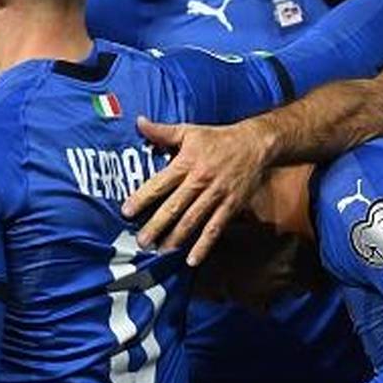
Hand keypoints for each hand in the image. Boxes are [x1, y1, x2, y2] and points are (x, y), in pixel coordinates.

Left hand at [122, 117, 273, 265]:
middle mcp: (200, 181)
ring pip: (193, 221)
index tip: (126, 211)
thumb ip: (162, 131)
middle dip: (156, 225)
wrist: (256, 144)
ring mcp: (216, 195)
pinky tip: (191, 260)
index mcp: (187, 163)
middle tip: (141, 241)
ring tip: (160, 252)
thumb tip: (138, 123)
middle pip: (174, 207)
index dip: (142, 197)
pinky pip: (215, 229)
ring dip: (175, 238)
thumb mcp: (190, 131)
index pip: (160, 183)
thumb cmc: (218, 138)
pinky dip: (203, 246)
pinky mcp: (231, 206)